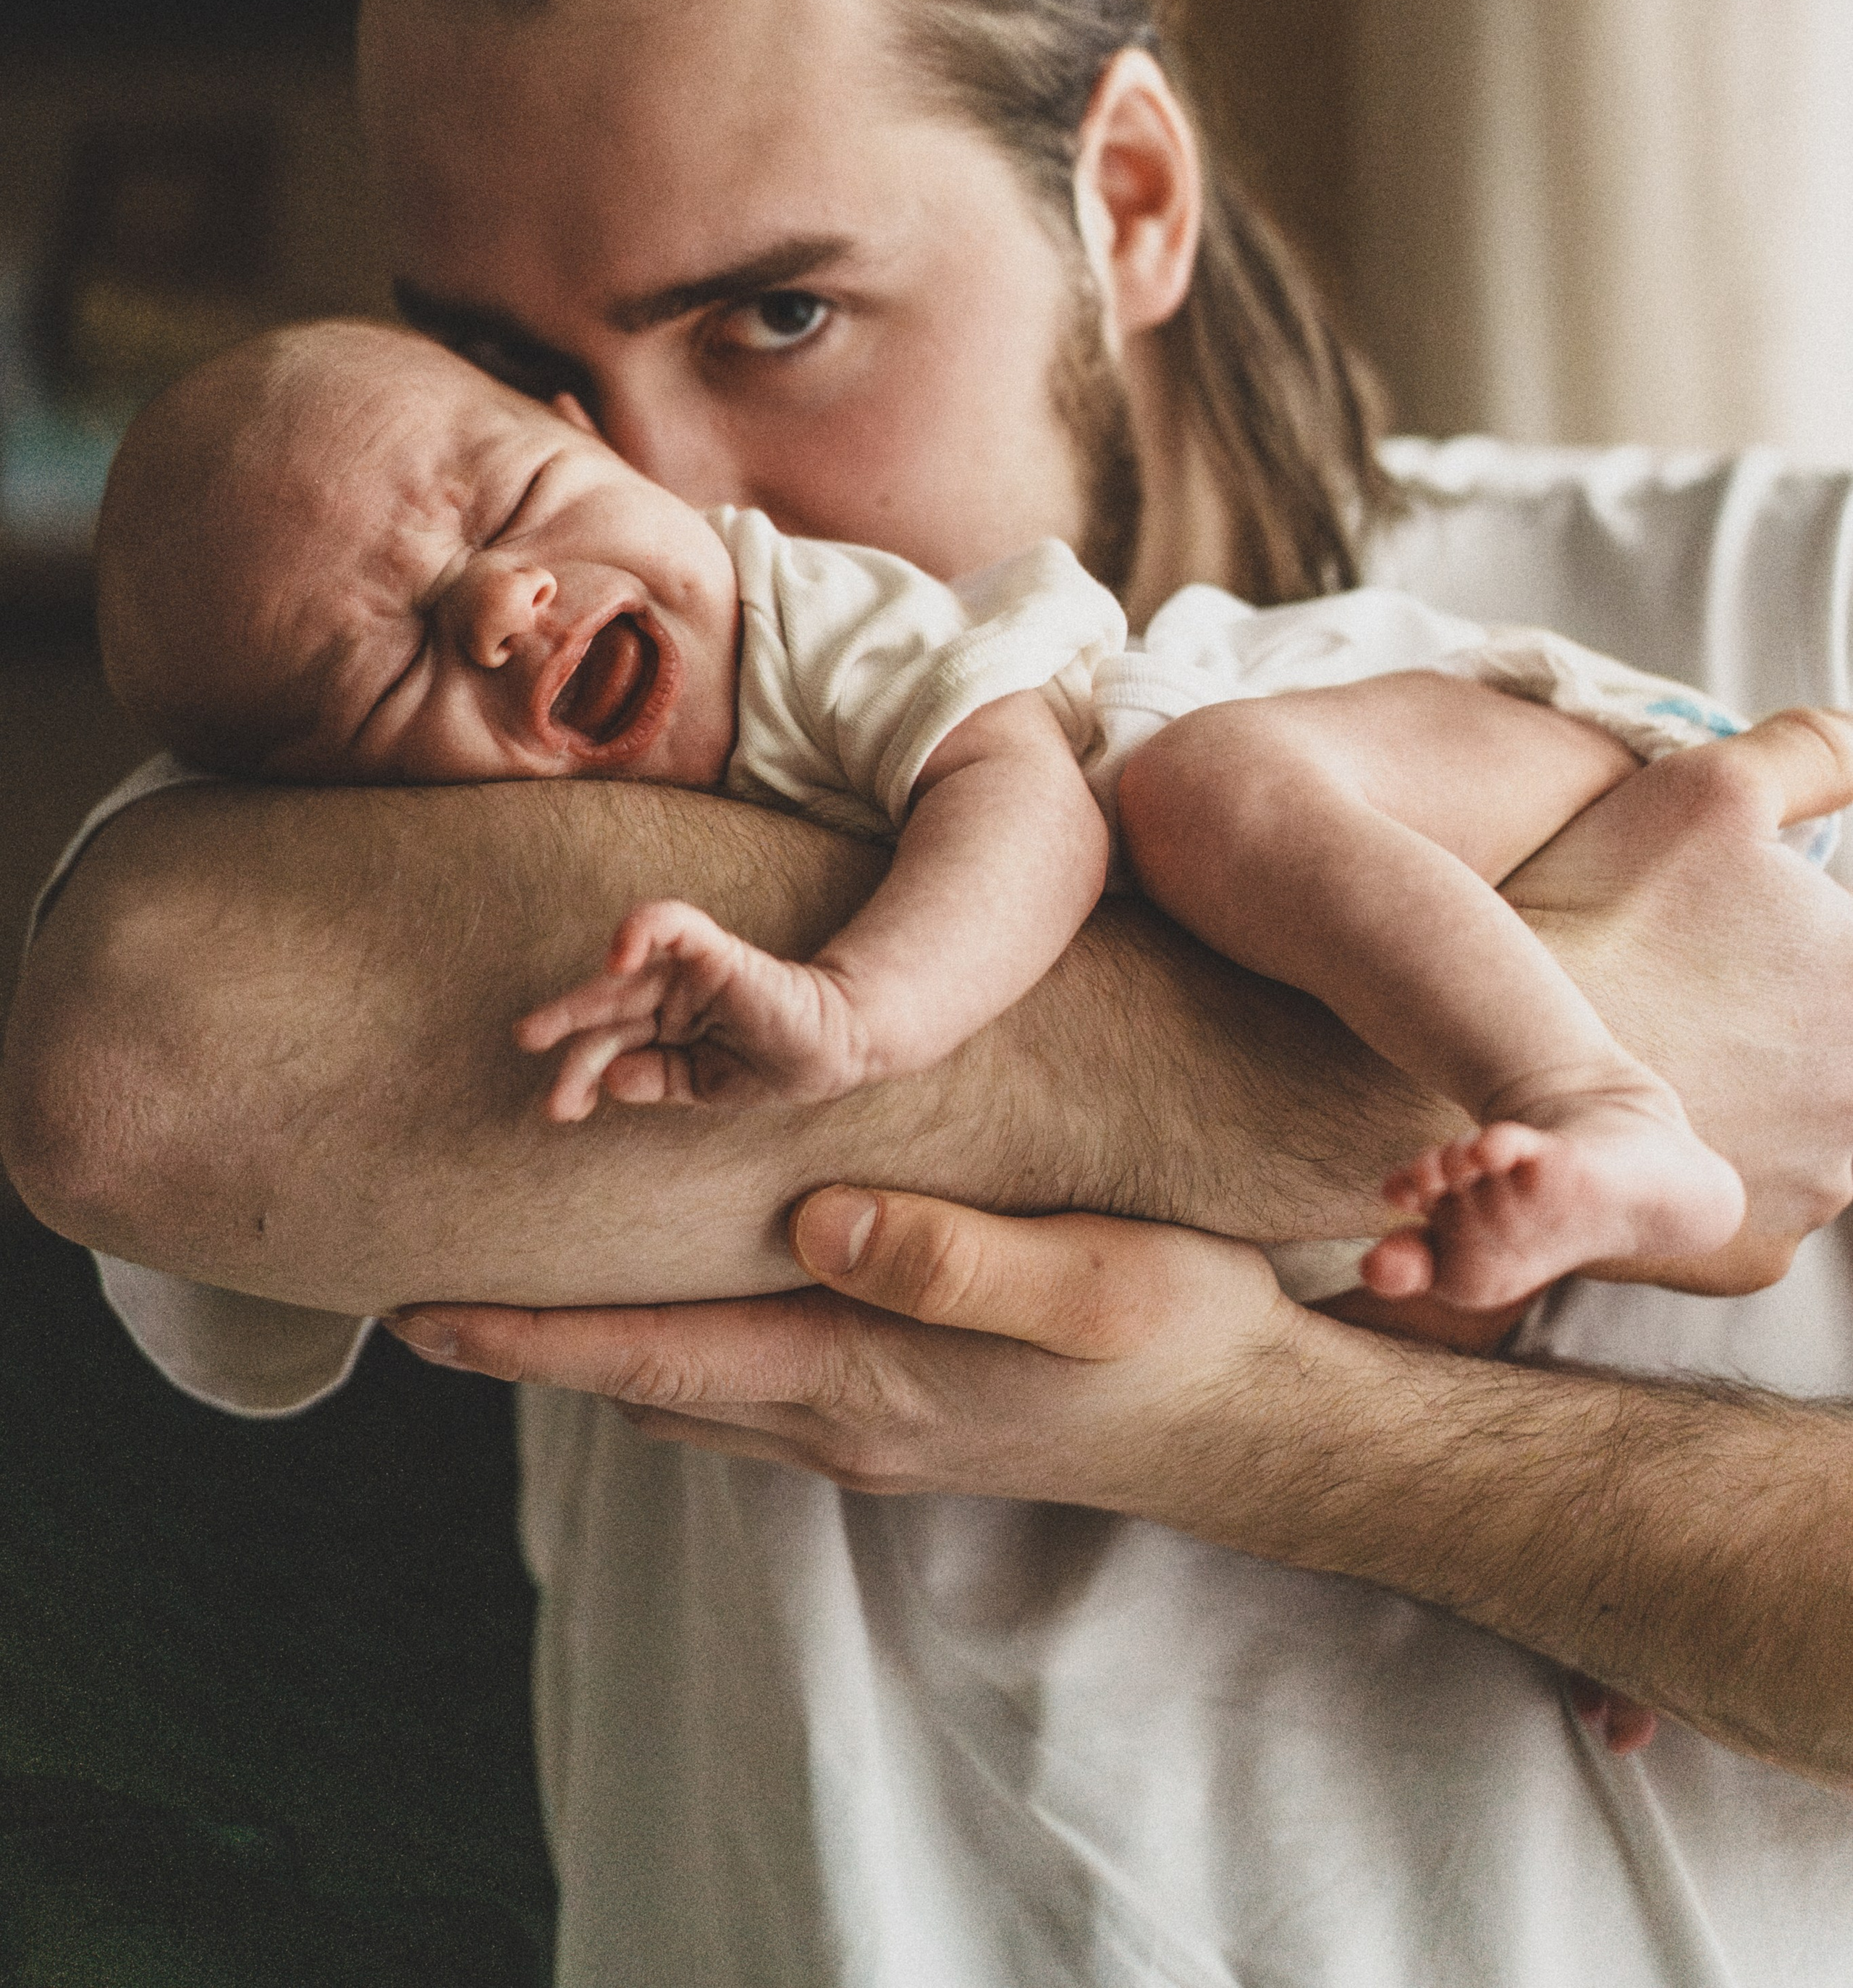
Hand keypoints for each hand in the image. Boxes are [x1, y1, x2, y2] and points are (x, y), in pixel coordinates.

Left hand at [387, 1187, 1300, 1509]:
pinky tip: (680, 1294)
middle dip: (537, 1346)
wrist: (1255, 1429)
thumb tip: (819, 1227)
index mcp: (869, 1375)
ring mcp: (870, 1433)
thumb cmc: (1178, 1333)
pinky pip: (752, 1389)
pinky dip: (685, 1350)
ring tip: (523, 1283)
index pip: (658, 1360)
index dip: (533, 1340)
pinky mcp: (902, 1420)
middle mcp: (844, 1420)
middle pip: (648, 1385)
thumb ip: (955, 1257)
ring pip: (694, 1393)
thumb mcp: (1090, 1277)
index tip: (419, 1316)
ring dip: (606, 1350)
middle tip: (422, 1292)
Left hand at [515, 898, 872, 1110]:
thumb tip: (611, 1079)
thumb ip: (658, 1079)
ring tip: (540, 1032)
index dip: (579, 1068)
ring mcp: (688, 968)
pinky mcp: (714, 948)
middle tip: (526, 1041)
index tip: (560, 1108)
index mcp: (663, 1026)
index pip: (609, 1041)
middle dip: (564, 1028)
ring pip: (623, 977)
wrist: (834, 1052)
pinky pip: (671, 925)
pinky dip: (642, 929)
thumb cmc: (768, 1066)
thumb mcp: (702, 1085)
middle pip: (605, 1009)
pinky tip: (618, 955)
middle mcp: (669, 993)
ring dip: (581, 1003)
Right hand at [1501, 707, 1852, 1288]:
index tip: (1732, 943)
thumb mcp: (1710, 794)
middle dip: (1785, 1024)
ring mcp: (1813, 1197)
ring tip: (1666, 1039)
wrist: (1488, 1049)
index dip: (1802, 959)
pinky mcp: (1748, 1259)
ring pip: (1801, 1134)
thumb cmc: (1591, 910)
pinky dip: (1710, 1162)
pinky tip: (1650, 1105)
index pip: (1840, 986)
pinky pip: (1747, 1202)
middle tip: (1692, 982)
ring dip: (1755, 1096)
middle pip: (1836, 1058)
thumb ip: (1815, 754)